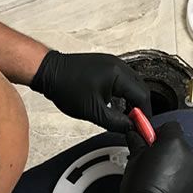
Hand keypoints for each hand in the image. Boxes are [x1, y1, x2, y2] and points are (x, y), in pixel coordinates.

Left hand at [30, 50, 150, 131]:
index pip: (142, 97)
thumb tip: (130, 128)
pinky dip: (124, 93)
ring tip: (125, 116)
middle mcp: (118, 65)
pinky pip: (123, 80)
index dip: (144, 115)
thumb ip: (115, 122)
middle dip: (139, 108)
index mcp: (118, 75)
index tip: (141, 127)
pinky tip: (116, 104)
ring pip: (132, 85)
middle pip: (140, 89)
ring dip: (132, 101)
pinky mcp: (106, 65)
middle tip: (135, 123)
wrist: (49, 71)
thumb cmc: (65, 86)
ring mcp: (112, 64)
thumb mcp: (93, 111)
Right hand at [120, 122, 192, 192]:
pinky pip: (192, 179)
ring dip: (176, 167)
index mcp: (173, 142)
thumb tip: (135, 134)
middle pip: (179, 145)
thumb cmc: (142, 188)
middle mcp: (189, 155)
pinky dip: (183, 182)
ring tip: (161, 179)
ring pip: (186, 162)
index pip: (170, 126)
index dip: (158, 133)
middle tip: (153, 163)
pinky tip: (169, 189)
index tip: (151, 140)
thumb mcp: (134, 158)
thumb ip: (137, 141)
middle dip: (167, 151)